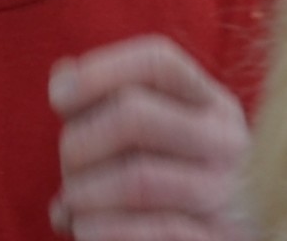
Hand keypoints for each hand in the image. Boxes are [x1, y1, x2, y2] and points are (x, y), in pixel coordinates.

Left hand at [45, 37, 251, 240]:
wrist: (214, 239)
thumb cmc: (171, 186)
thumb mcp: (154, 135)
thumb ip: (108, 101)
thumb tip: (64, 81)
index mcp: (213, 106)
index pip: (158, 62)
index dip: (97, 72)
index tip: (58, 100)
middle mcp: (228, 144)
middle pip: (135, 115)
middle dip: (78, 143)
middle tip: (67, 170)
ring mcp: (228, 197)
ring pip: (136, 179)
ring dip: (83, 194)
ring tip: (72, 206)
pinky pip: (152, 230)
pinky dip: (101, 230)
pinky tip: (85, 230)